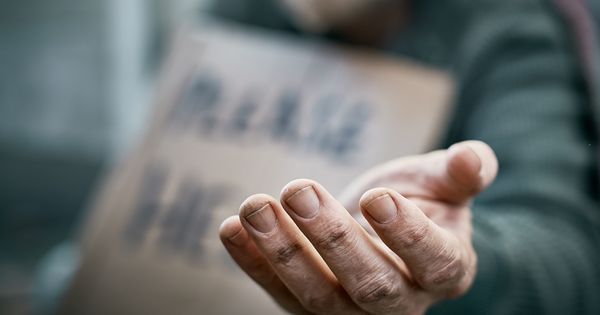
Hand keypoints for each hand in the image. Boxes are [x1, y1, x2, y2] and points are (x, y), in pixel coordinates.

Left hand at [219, 141, 497, 313]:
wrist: (383, 225)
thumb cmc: (419, 200)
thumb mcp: (442, 182)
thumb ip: (461, 172)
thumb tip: (473, 157)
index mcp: (446, 269)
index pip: (433, 261)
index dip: (407, 234)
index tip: (376, 197)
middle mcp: (403, 302)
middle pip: (370, 284)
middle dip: (331, 238)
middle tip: (298, 189)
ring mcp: (353, 313)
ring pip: (318, 297)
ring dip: (282, 252)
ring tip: (253, 206)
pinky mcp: (311, 306)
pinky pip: (280, 293)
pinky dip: (254, 263)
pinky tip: (230, 228)